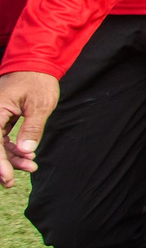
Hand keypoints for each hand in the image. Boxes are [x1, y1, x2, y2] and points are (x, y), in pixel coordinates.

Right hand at [0, 71, 61, 187]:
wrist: (35, 65)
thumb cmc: (38, 82)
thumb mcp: (40, 104)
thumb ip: (32, 127)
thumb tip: (26, 150)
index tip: (6, 178)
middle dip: (1, 165)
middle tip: (11, 183)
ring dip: (9, 159)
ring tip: (29, 167)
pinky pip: (0, 139)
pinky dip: (11, 149)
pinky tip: (26, 157)